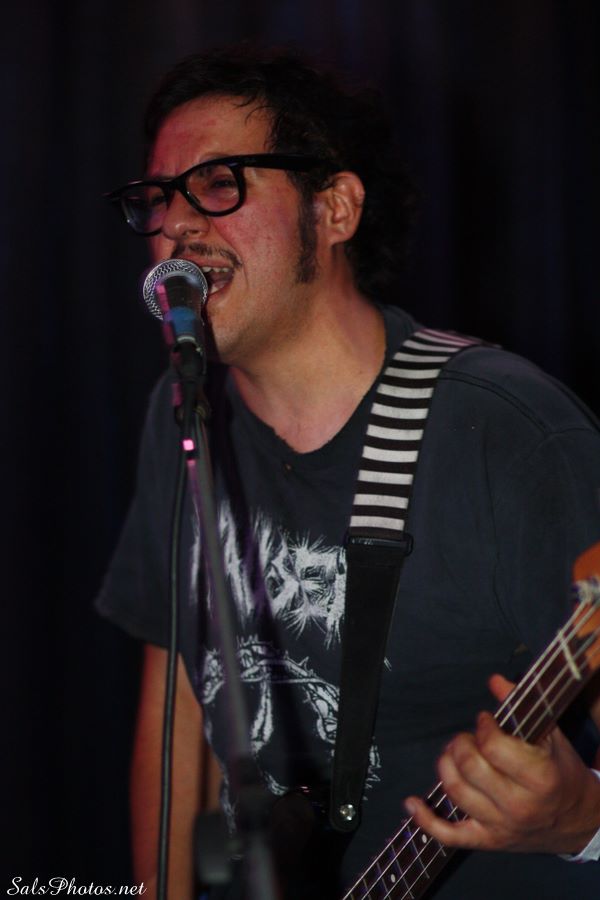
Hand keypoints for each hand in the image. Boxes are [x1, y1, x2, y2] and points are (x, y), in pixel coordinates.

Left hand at [404, 674, 599, 853]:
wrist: (579, 820)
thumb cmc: (562, 773)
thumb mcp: (552, 737)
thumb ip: (522, 706)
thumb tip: (494, 680)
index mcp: (539, 777)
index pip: (494, 747)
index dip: (483, 727)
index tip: (485, 720)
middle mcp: (519, 805)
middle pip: (470, 768)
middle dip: (460, 743)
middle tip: (466, 737)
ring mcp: (501, 825)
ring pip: (456, 792)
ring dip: (445, 765)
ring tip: (451, 754)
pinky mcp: (488, 841)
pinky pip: (449, 835)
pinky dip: (425, 820)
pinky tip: (412, 802)